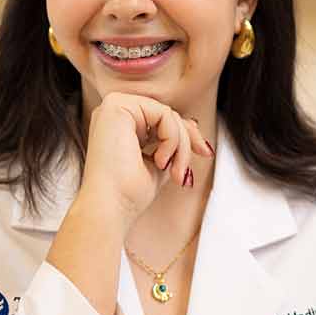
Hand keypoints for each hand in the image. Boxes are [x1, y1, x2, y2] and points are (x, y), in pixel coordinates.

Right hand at [81, 91, 213, 226]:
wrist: (110, 208)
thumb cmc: (128, 194)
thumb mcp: (159, 162)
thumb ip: (171, 142)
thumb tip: (192, 125)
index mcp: (118, 125)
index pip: (161, 119)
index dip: (187, 135)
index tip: (205, 153)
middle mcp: (113, 113)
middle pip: (166, 114)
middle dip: (186, 142)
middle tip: (183, 171)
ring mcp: (112, 107)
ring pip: (168, 114)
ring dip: (180, 146)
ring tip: (172, 171)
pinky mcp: (116, 106)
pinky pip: (164, 113)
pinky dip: (172, 139)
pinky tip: (160, 161)